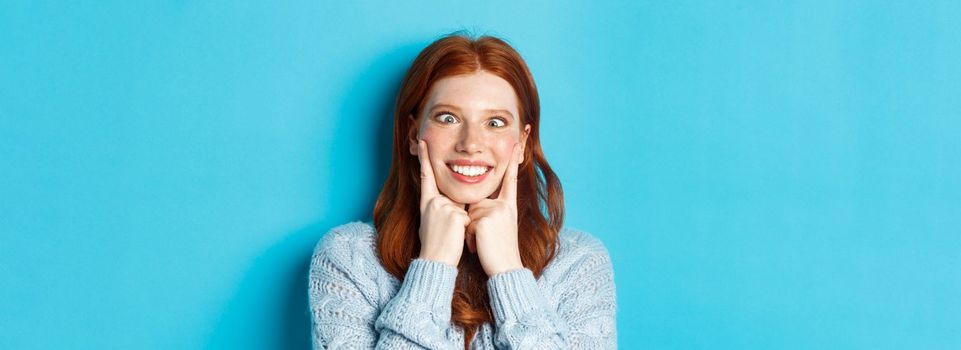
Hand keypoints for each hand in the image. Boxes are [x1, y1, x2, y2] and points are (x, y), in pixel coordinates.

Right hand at [416, 140, 469, 265]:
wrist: (435, 261)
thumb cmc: (435, 244)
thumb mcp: (431, 222)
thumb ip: (441, 208)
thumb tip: (452, 204)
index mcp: (427, 202)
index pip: (426, 176)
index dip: (424, 158)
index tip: (422, 142)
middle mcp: (434, 201)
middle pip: (454, 198)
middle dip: (456, 214)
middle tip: (445, 232)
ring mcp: (444, 207)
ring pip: (463, 209)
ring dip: (462, 223)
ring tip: (450, 236)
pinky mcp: (456, 215)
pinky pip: (468, 218)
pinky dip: (467, 229)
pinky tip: (456, 237)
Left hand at [467, 143, 523, 275]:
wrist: (505, 269)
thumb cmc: (499, 251)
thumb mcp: (500, 227)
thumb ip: (490, 211)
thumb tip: (474, 207)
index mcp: (508, 206)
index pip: (509, 180)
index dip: (512, 162)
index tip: (516, 144)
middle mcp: (503, 206)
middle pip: (476, 203)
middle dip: (474, 222)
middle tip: (485, 239)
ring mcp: (495, 211)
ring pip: (470, 214)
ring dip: (471, 231)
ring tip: (482, 244)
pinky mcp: (485, 219)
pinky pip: (468, 223)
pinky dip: (469, 237)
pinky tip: (479, 246)